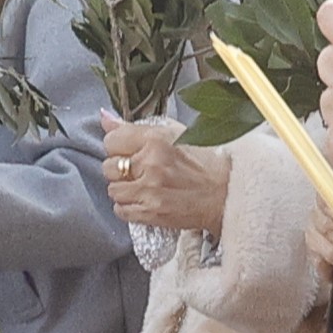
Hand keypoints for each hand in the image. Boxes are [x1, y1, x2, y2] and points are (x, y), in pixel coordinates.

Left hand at [105, 118, 232, 234]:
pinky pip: (120, 210)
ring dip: (125, 189)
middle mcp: (151, 164)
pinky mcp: (151, 213)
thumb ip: (135, 128)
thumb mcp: (174, 134)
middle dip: (121, 169)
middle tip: (140, 170)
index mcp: (157, 140)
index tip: (128, 151)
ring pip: (113, 190)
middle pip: (108, 167)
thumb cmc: (205, 162)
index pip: (111, 140)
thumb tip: (105, 119)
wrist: (227, 194)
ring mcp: (150, 191)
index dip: (118, 146)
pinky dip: (129, 207)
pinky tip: (145, 200)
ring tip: (144, 186)